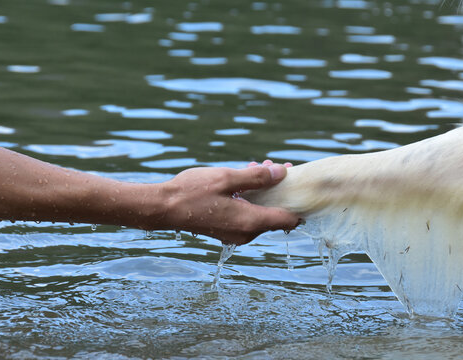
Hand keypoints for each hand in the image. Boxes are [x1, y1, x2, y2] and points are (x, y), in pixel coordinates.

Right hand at [160, 165, 299, 244]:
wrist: (163, 208)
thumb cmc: (192, 192)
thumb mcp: (227, 178)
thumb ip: (257, 177)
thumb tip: (282, 173)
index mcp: (250, 222)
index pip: (288, 219)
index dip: (298, 202)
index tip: (299, 184)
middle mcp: (246, 233)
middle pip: (275, 214)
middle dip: (278, 190)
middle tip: (275, 167)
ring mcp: (236, 234)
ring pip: (260, 212)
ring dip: (262, 191)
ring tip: (257, 168)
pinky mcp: (227, 230)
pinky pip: (247, 215)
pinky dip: (250, 198)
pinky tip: (243, 180)